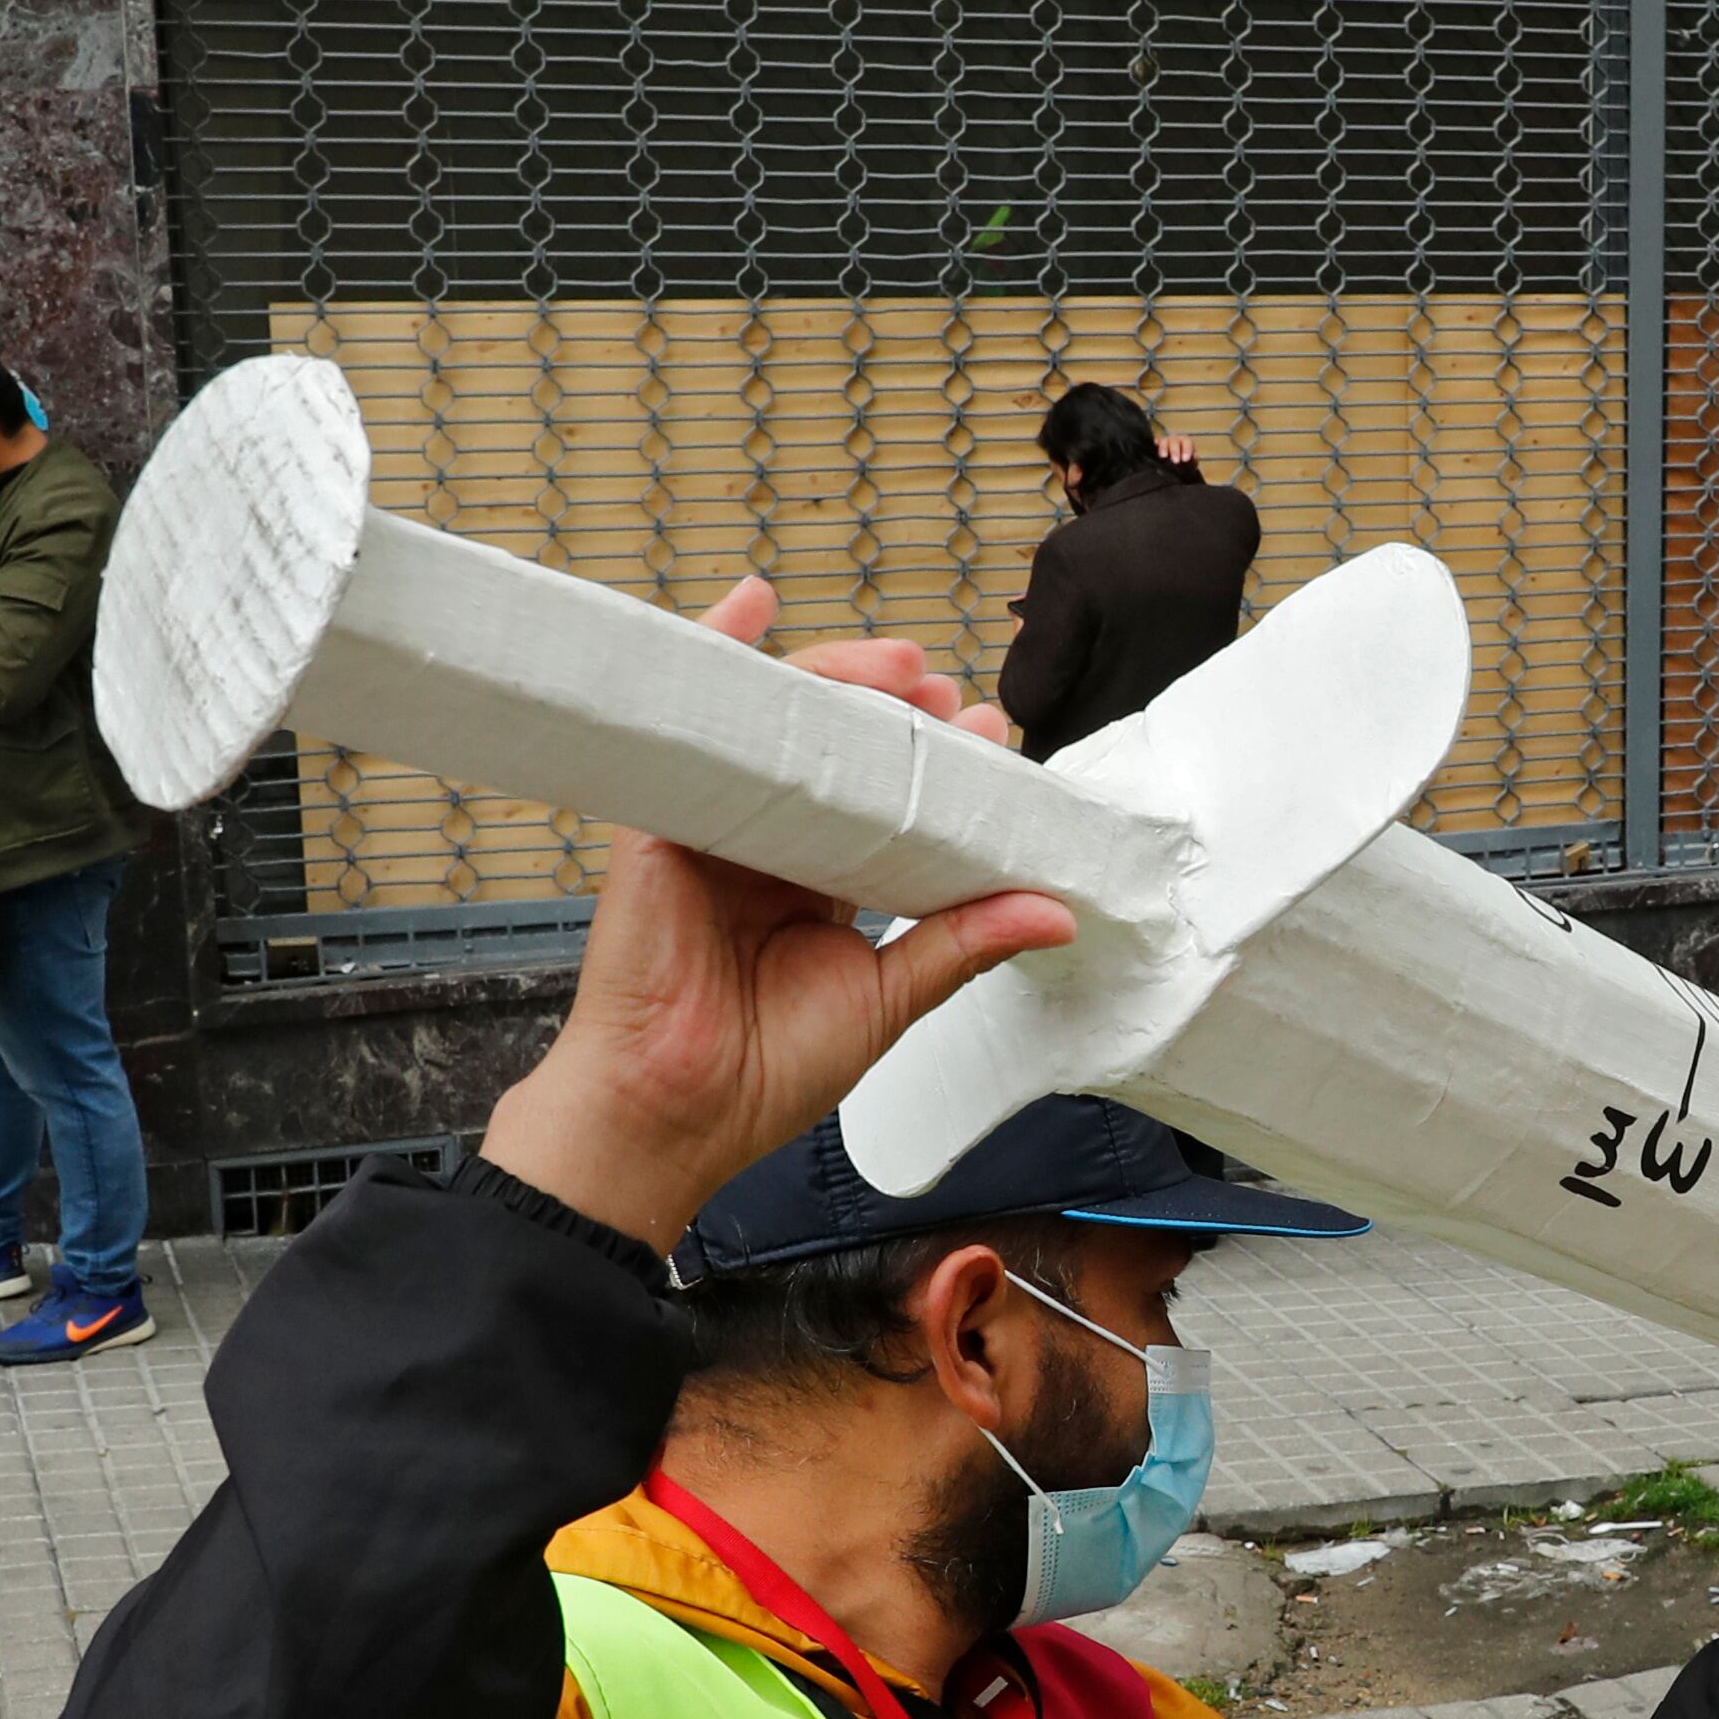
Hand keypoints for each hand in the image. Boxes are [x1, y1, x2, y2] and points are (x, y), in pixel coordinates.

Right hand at [475, 576, 1076, 1252]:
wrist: (674, 1114)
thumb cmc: (764, 1072)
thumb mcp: (887, 999)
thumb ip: (964, 944)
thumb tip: (1055, 911)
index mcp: (820, 885)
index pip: (889, 801)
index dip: (941, 765)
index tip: (997, 740)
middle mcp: (769, 844)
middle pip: (836, 748)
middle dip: (898, 707)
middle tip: (951, 694)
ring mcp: (715, 823)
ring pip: (778, 725)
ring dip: (838, 676)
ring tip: (901, 666)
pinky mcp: (663, 819)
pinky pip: (693, 724)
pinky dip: (718, 654)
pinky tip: (750, 603)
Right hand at [1155, 433, 1204, 476]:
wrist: (1178, 466)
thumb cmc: (1186, 464)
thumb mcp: (1191, 463)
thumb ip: (1192, 461)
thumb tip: (1192, 460)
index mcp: (1186, 442)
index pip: (1187, 442)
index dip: (1187, 450)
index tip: (1185, 459)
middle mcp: (1175, 440)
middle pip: (1174, 441)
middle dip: (1175, 451)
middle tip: (1175, 460)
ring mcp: (1165, 441)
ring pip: (1164, 441)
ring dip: (1163, 448)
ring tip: (1163, 456)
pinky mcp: (1157, 445)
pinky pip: (1155, 443)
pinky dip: (1155, 445)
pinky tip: (1155, 449)